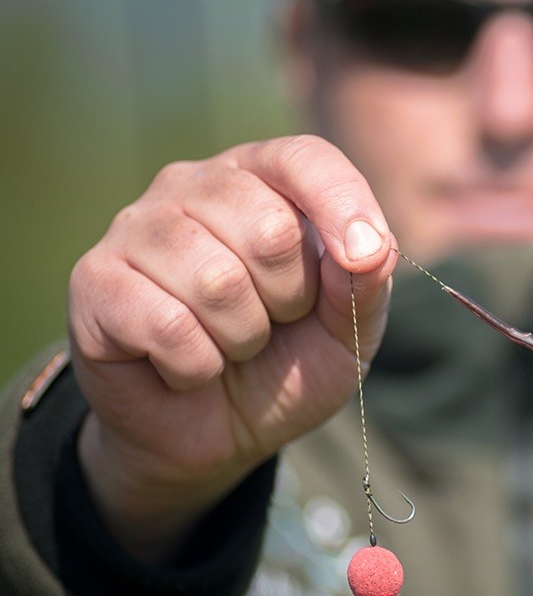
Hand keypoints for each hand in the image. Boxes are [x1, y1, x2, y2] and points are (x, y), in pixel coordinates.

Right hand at [69, 135, 396, 562]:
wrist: (214, 436)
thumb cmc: (284, 367)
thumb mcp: (346, 333)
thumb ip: (365, 286)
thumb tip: (373, 248)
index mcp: (260, 180)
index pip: (304, 159)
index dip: (343, 205)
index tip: (365, 258)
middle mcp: (192, 187)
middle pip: (269, 227)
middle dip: (289, 299)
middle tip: (272, 323)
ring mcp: (136, 228)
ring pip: (217, 280)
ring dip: (242, 337)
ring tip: (229, 345)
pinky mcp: (95, 281)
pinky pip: (168, 326)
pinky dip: (196, 366)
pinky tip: (187, 366)